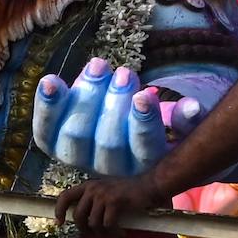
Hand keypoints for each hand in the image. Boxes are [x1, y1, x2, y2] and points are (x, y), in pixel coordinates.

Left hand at [34, 57, 205, 176]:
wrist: (116, 129)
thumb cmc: (150, 122)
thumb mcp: (174, 122)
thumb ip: (184, 117)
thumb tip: (192, 107)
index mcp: (144, 167)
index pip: (145, 150)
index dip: (143, 123)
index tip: (145, 94)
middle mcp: (109, 170)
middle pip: (109, 143)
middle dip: (117, 104)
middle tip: (127, 74)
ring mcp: (78, 158)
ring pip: (77, 134)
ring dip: (88, 97)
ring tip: (102, 67)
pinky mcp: (52, 144)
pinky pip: (44, 130)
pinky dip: (47, 106)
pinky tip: (51, 81)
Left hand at [55, 173, 165, 236]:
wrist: (148, 185)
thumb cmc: (127, 191)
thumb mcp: (105, 191)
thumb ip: (93, 200)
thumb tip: (81, 219)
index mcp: (88, 185)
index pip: (65, 196)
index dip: (59, 210)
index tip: (59, 222)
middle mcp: (93, 188)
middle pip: (78, 216)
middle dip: (84, 230)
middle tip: (94, 235)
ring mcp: (103, 195)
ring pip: (93, 223)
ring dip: (101, 233)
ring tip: (110, 233)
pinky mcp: (115, 202)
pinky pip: (107, 225)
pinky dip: (113, 233)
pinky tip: (120, 233)